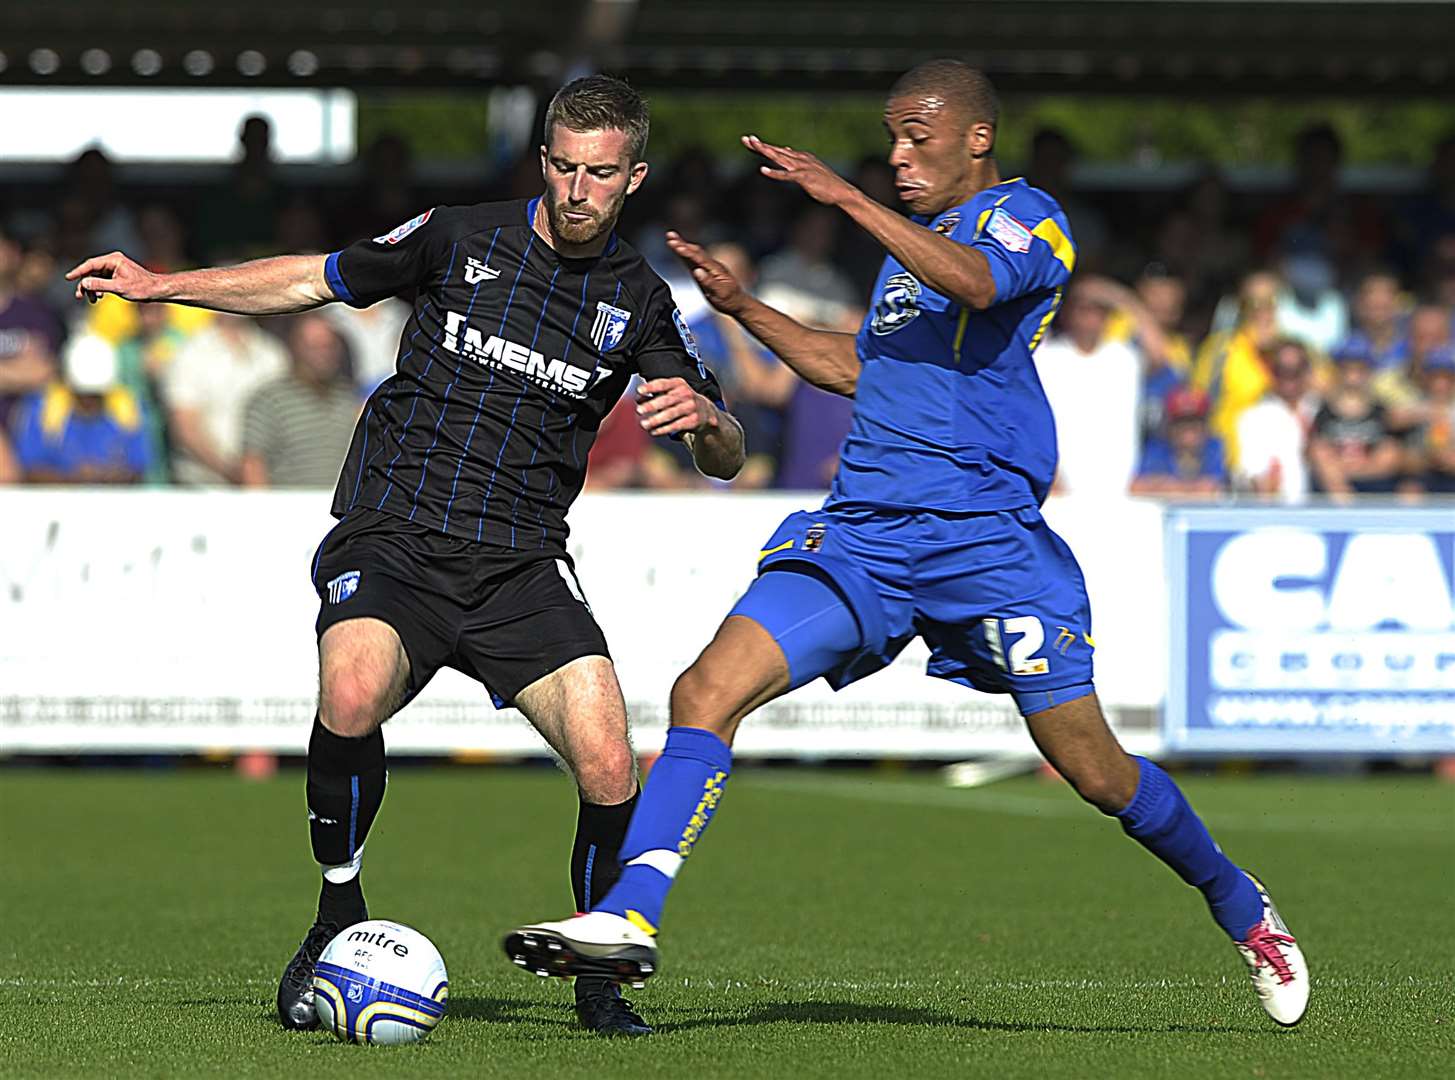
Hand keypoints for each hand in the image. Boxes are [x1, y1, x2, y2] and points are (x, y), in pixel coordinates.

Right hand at [65, 251, 161, 303]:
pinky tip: (99, 297)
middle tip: (79, 296)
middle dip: (85, 284)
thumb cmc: (142, 288)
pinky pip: (103, 280)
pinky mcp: (117, 274)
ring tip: (93, 300)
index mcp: (113, 260)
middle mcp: (113, 261)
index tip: (68, 278)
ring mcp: (115, 267)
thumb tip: (83, 283)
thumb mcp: (119, 288)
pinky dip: (99, 288)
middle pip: (91, 271)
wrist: (157, 290)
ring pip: (96, 277)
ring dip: (92, 288)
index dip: (78, 272)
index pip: (90, 264)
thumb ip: (100, 285)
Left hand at [637, 377, 716, 437]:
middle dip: (652, 405)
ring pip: (671, 414)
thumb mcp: (670, 393)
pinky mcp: (694, 420)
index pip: (663, 384)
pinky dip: (664, 429)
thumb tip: (637, 399)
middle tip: (639, 410)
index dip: (651, 387)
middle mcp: (686, 394)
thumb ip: (653, 395)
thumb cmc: (681, 400)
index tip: (639, 390)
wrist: (705, 412)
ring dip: (656, 420)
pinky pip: (677, 425)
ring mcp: (691, 407)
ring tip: (644, 424)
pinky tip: (653, 432)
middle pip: (667, 400)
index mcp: (678, 384)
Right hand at [665, 232, 747, 315]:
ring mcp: (709, 267)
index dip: (687, 252)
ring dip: (683, 245)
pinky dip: (686, 253)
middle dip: (682, 244)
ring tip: (672, 238)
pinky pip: (694, 259)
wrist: (738, 303)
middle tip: (670, 235)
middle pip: (695, 252)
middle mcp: (712, 265)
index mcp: (715, 269)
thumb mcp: (720, 293)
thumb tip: (697, 271)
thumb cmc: (730, 300)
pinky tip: (681, 249)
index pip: (698, 258)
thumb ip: (708, 282)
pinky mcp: (705, 271)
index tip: (677, 245)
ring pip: (694, 253)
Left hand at [742, 134, 857, 206]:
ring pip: (780, 158)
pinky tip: (763, 170)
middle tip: (745, 139)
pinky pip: (786, 175)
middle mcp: (799, 159)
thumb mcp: (809, 168)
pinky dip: (774, 173)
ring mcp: (801, 167)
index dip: (764, 146)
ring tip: (753, 145)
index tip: (750, 141)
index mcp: (800, 158)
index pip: (778, 150)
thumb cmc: (826, 184)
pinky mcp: (803, 178)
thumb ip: (797, 160)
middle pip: (776, 151)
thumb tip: (787, 150)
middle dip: (760, 145)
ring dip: (766, 151)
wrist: (842, 192)